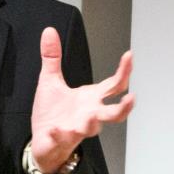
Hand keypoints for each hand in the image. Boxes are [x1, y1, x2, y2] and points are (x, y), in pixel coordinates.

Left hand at [31, 27, 133, 173]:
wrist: (42, 141)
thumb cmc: (52, 113)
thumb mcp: (50, 80)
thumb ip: (52, 57)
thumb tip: (49, 32)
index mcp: (90, 98)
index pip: (114, 85)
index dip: (124, 71)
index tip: (129, 56)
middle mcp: (89, 114)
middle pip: (114, 113)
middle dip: (123, 108)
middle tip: (131, 99)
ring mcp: (77, 128)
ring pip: (92, 128)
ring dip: (92, 123)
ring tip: (89, 118)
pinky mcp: (61, 139)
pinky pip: (62, 137)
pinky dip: (58, 133)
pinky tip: (53, 129)